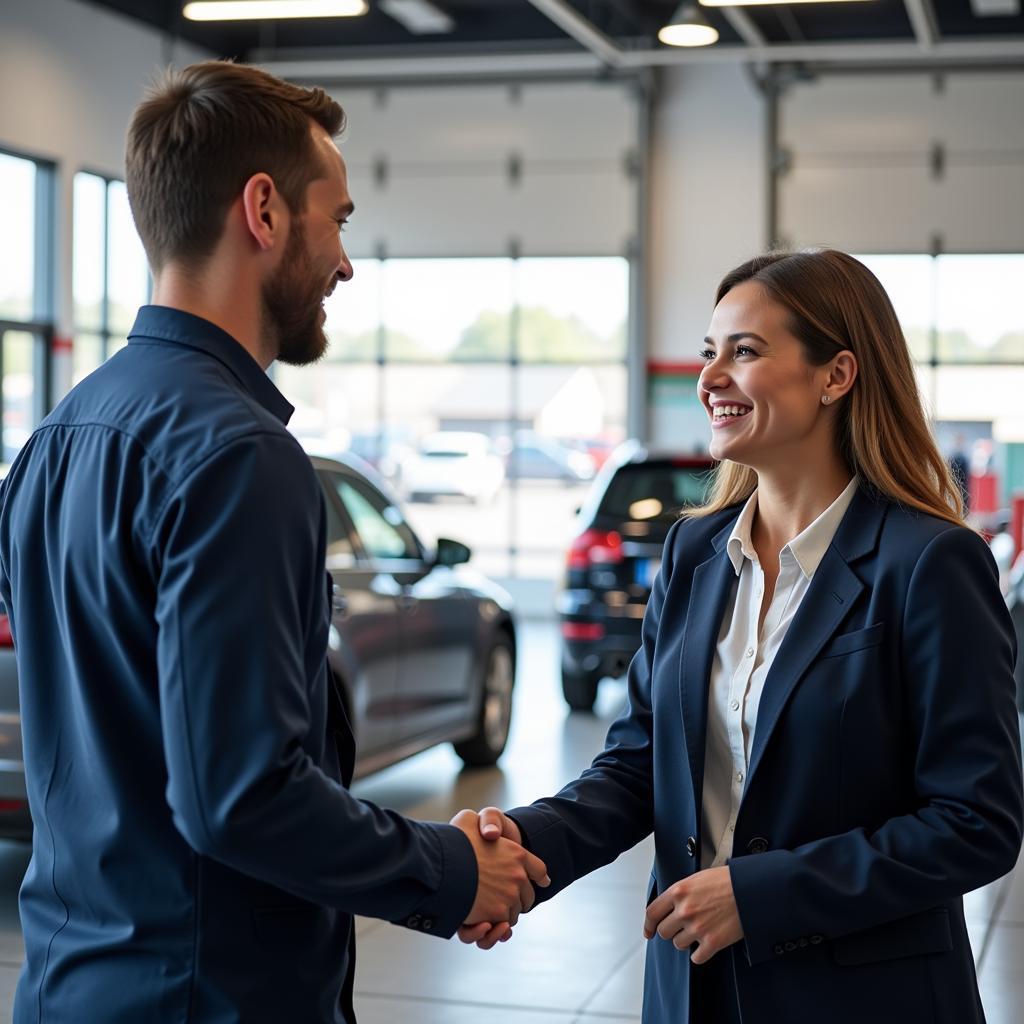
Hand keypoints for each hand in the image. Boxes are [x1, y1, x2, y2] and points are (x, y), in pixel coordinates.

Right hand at [450, 809, 548, 938]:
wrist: (442, 862)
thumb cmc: (453, 840)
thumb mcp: (469, 820)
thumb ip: (483, 822)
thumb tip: (490, 833)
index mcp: (516, 853)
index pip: (538, 869)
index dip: (539, 876)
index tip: (543, 881)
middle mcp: (518, 875)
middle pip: (528, 896)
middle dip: (519, 899)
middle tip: (504, 899)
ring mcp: (509, 895)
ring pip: (514, 913)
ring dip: (505, 914)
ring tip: (490, 910)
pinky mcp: (496, 914)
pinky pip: (501, 927)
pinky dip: (495, 928)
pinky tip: (486, 922)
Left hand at [643, 866, 743, 964]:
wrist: (749, 890)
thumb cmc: (727, 881)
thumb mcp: (696, 878)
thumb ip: (681, 892)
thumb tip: (670, 904)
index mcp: (678, 891)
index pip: (652, 912)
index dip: (648, 925)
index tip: (649, 931)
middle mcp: (685, 910)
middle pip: (663, 932)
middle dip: (671, 931)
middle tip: (681, 928)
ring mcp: (697, 927)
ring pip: (678, 944)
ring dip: (686, 941)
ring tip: (698, 931)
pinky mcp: (712, 942)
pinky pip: (696, 957)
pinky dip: (700, 954)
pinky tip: (705, 945)